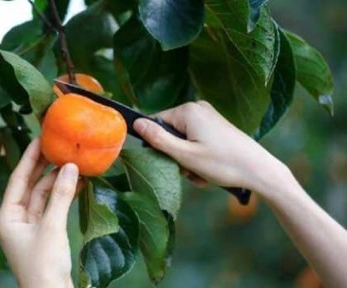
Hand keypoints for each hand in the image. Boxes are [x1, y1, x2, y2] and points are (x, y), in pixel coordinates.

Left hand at [0, 138, 79, 287]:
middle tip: (57, 147)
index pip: (17, 179)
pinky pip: (52, 208)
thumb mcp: (52, 227)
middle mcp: (15, 220)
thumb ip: (61, 196)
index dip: (29, 158)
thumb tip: (70, 167)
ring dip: (58, 182)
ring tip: (73, 164)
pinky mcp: (44, 234)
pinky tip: (76, 184)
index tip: (39, 139)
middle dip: (44, 168)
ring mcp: (29, 227)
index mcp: (6, 217)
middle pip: (30, 186)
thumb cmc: (43, 267)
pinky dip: (63, 196)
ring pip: (43, 197)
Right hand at [134, 101, 286, 192]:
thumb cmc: (223, 163)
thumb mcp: (185, 155)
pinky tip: (208, 170)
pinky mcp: (216, 126)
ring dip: (187, 160)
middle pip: (170, 133)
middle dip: (176, 155)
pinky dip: (198, 157)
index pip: (155, 123)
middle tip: (190, 171)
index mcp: (188, 111)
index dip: (157, 144)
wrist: (259, 171)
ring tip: (201, 174)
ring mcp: (208, 117)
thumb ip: (158, 139)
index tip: (171, 161)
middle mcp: (198, 108)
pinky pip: (196, 141)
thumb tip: (135, 123)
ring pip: (183, 140)